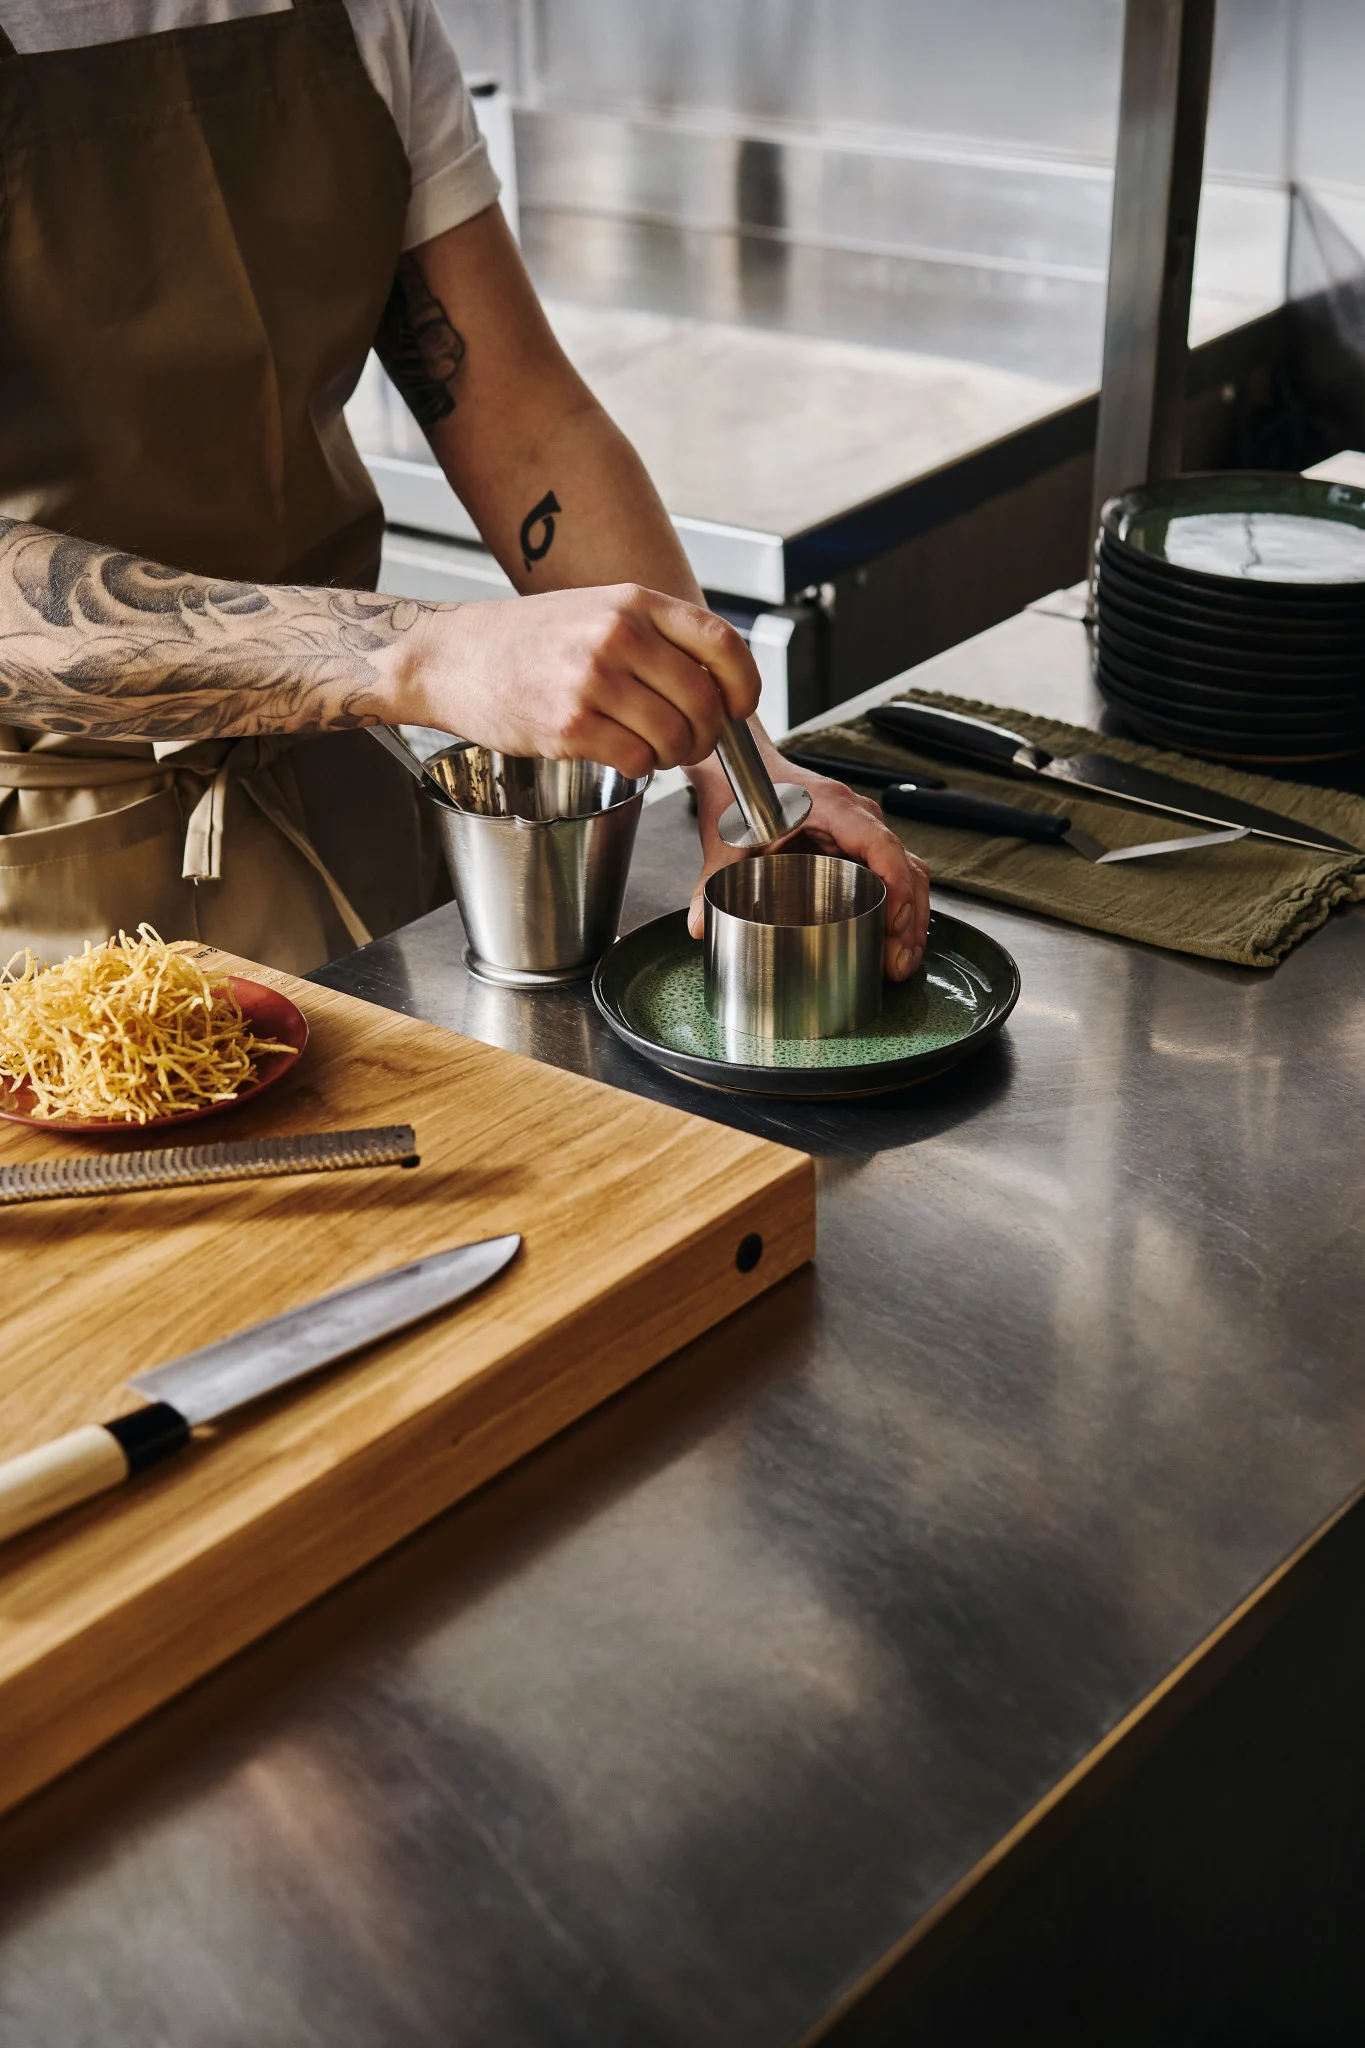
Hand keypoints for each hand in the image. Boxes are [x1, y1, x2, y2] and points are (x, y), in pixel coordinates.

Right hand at [400, 585, 760, 778]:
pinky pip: (638, 761)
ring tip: (653, 749)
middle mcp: (618, 636)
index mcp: (633, 603)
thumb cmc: (525, 640)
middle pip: (704, 702)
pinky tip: (620, 754)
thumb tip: (714, 683)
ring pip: (675, 738)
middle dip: (706, 734)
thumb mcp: (597, 609)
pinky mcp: (570, 726)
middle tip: (688, 741)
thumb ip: (655, 636)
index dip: (744, 684)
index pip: (721, 643)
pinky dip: (641, 768)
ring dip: (674, 756)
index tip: (740, 705)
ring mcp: (594, 682)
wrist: (452, 657)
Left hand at [687, 762, 930, 980]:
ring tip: (899, 963)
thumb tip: (698, 925)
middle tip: (897, 962)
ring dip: (910, 917)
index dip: (894, 883)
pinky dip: (899, 907)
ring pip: (907, 872)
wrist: (742, 769)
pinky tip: (892, 942)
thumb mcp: (726, 837)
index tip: (893, 921)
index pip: (879, 844)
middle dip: (909, 917)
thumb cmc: (742, 792)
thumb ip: (711, 879)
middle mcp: (858, 817)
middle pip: (905, 865)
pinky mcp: (857, 846)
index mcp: (832, 807)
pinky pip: (892, 874)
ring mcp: (862, 832)